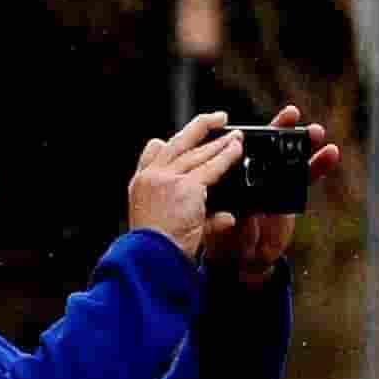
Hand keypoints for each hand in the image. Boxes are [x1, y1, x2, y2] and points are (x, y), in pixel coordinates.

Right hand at [128, 112, 242, 253]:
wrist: (152, 259)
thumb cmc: (159, 250)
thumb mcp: (171, 229)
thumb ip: (198, 217)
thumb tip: (228, 215)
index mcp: (140, 185)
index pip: (151, 154)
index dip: (164, 143)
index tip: (171, 137)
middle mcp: (151, 177)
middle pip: (176, 143)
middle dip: (199, 127)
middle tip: (218, 118)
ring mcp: (167, 178)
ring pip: (197, 153)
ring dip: (219, 141)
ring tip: (236, 134)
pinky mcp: (186, 186)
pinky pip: (212, 166)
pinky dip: (227, 156)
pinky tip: (238, 148)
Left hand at [224, 103, 339, 286]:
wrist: (242, 261)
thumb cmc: (224, 240)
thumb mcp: (221, 231)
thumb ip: (232, 224)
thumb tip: (243, 217)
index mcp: (230, 178)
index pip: (236, 152)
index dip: (245, 135)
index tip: (253, 123)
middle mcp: (253, 176)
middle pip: (267, 148)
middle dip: (280, 130)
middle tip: (291, 114)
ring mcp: (273, 184)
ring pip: (289, 159)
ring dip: (304, 143)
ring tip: (317, 131)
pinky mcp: (291, 196)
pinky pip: (306, 178)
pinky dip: (320, 165)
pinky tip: (331, 153)